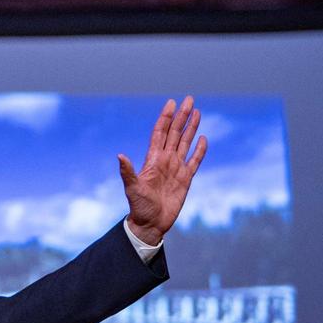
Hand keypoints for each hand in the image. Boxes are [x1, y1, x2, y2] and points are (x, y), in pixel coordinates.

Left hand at [119, 96, 207, 244]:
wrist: (150, 223)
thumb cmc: (138, 206)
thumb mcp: (132, 188)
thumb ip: (127, 171)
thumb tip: (119, 155)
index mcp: (153, 159)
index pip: (160, 132)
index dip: (166, 117)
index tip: (171, 103)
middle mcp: (165, 160)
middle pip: (175, 133)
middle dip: (182, 116)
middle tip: (189, 99)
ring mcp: (176, 168)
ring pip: (185, 142)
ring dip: (191, 128)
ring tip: (197, 112)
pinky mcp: (186, 179)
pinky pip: (195, 161)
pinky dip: (200, 150)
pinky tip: (203, 138)